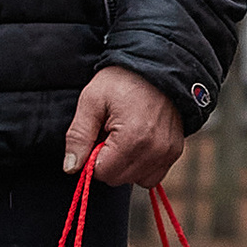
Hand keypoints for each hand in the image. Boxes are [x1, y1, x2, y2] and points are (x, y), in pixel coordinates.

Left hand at [63, 66, 186, 190]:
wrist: (158, 66)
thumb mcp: (91, 101)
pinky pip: (153, 175)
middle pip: (118, 179)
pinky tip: (138, 145)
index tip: (98, 137)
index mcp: (133, 138)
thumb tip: (71, 168)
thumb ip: (78, 136)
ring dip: (125, 165)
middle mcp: (155, 150)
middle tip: (110, 134)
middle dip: (109, 162)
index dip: (93, 157)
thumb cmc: (123, 80)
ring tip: (125, 138)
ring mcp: (168, 152)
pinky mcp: (175, 151)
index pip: (102, 173)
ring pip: (136, 180)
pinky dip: (142, 166)